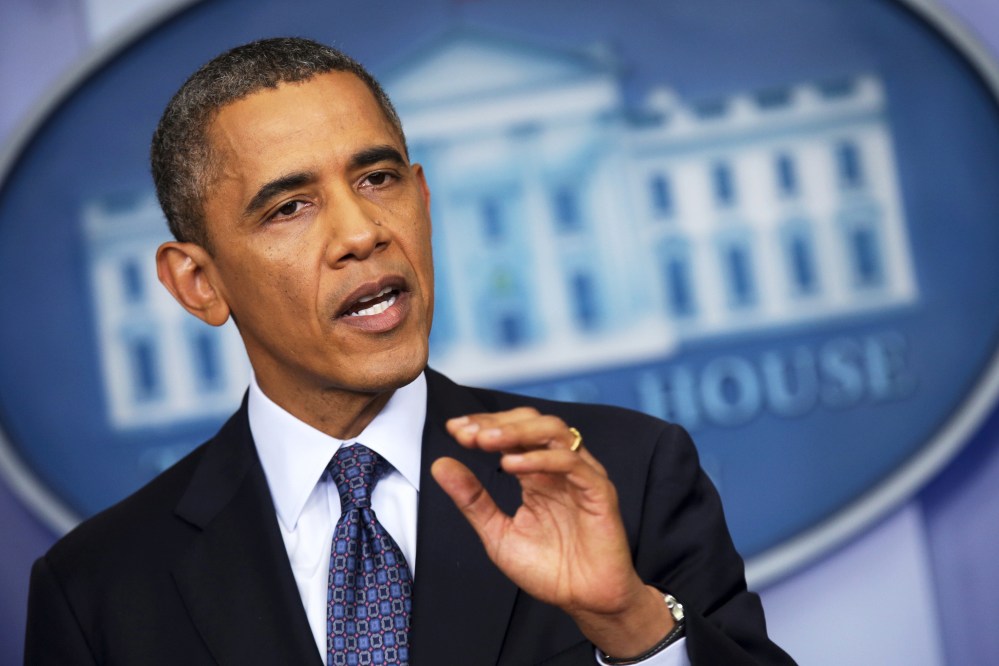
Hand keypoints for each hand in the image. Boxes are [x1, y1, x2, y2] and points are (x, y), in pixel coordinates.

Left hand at [431, 407, 672, 657]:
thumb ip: (472, 499)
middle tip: (465, 433)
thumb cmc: (548, 569)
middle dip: (495, 423)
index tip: (454, 430)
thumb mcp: (497, 533)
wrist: (585, 601)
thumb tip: (440, 465)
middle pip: (532, 422)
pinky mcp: (599, 492)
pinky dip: (540, 459)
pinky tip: (510, 466)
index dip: (483, 425)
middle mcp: (559, 467)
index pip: (511, 433)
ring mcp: (581, 476)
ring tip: (485, 440)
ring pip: (554, 432)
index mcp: (537, 472)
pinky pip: (572, 464)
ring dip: (516, 431)